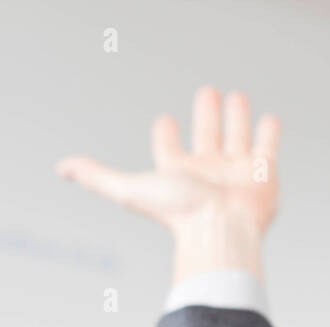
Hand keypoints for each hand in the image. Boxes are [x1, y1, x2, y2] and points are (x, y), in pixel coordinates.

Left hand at [57, 86, 280, 281]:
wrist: (221, 230)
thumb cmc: (177, 214)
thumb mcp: (127, 189)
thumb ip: (96, 177)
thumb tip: (61, 168)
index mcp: (176, 173)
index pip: (168, 148)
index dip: (165, 134)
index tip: (164, 123)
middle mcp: (205, 171)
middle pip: (205, 136)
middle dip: (205, 115)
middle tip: (206, 92)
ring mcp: (235, 171)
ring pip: (236, 136)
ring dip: (235, 117)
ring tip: (235, 97)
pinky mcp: (262, 171)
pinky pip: (266, 147)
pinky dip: (268, 132)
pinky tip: (267, 119)